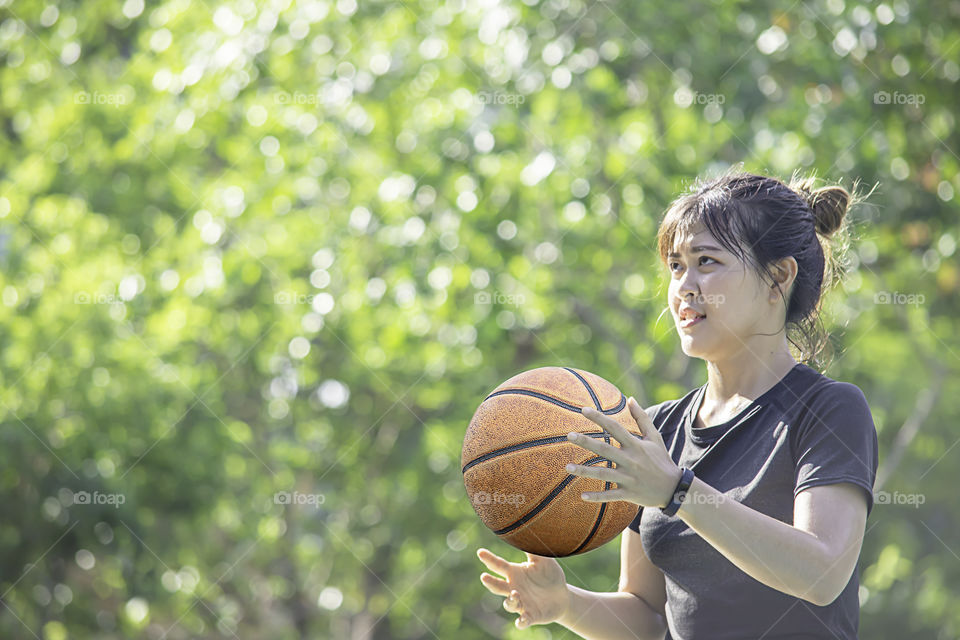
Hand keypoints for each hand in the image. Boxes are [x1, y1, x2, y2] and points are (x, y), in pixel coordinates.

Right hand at [477, 548, 568, 628]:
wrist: (562, 596)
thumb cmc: (550, 575)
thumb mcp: (544, 560)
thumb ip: (534, 549)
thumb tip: (527, 529)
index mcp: (515, 573)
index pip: (499, 565)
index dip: (489, 559)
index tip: (480, 552)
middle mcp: (514, 588)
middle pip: (498, 586)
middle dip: (490, 583)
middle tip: (484, 577)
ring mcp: (521, 603)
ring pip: (509, 604)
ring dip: (510, 600)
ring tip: (515, 594)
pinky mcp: (530, 615)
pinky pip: (523, 620)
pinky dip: (521, 621)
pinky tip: (521, 621)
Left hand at [566, 397, 682, 507]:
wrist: (674, 488)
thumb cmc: (661, 460)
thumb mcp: (655, 437)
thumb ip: (642, 418)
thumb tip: (631, 398)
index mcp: (635, 445)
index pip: (615, 428)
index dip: (599, 418)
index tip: (583, 410)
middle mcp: (631, 460)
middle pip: (605, 449)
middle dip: (586, 442)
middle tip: (569, 435)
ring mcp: (629, 478)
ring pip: (603, 474)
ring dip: (584, 471)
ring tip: (567, 467)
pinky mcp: (629, 494)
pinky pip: (610, 496)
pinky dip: (597, 497)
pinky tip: (581, 496)